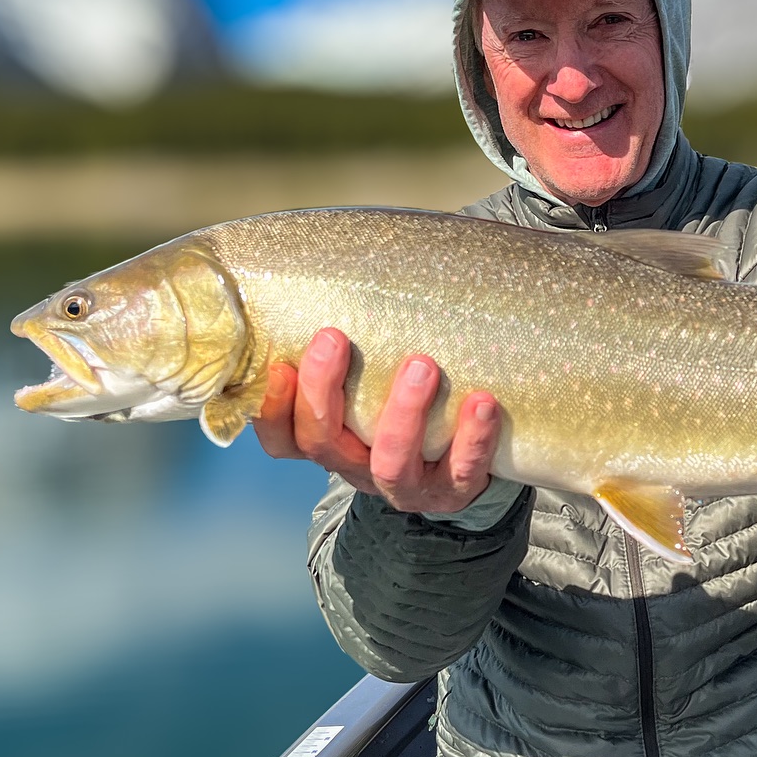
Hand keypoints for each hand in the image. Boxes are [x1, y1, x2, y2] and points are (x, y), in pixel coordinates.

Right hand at [253, 327, 501, 513]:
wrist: (460, 476)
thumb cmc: (405, 412)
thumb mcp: (368, 390)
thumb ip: (349, 353)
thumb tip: (338, 265)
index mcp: (331, 443)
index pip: (283, 438)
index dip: (274, 408)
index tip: (280, 363)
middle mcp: (359, 467)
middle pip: (323, 443)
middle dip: (323, 391)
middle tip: (335, 338)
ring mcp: (406, 485)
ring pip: (391, 462)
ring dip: (403, 413)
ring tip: (423, 366)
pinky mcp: (454, 491)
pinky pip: (461, 470)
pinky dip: (473, 438)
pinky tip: (483, 401)